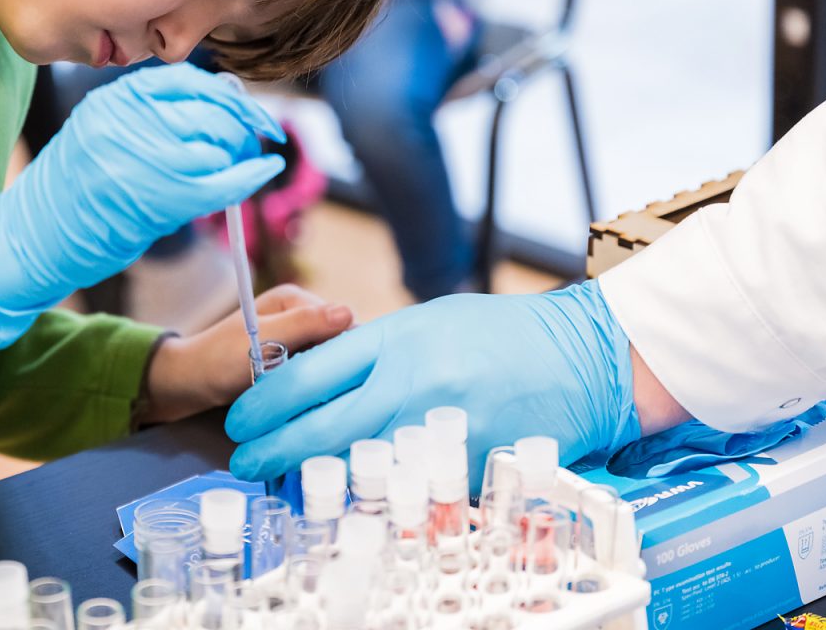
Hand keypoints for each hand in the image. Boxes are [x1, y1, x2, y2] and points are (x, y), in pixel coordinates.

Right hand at [0, 63, 286, 361]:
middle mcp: (127, 120)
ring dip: (239, 155)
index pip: (186, 81)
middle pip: (209, 109)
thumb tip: (218, 107)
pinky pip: (222, 181)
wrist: (31, 239)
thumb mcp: (99, 134)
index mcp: (112, 100)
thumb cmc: (70, 194)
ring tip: (242, 166)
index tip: (246, 108)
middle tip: (254, 140)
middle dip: (241, 124)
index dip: (225, 94)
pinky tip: (265, 169)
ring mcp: (141, 157)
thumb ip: (149, 117)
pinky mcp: (156, 197)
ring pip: (218, 144)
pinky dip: (251, 175)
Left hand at [141, 285, 354, 424]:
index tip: (351, 376)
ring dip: (328, 380)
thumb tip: (348, 313)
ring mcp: (299, 339)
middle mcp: (302, 315)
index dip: (349, 349)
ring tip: (324, 401)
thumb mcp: (261, 341)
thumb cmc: (217, 359)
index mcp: (295, 299)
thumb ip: (302, 325)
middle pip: (339, 342)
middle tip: (335, 394)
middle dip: (338, 366)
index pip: (341, 321)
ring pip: (331, 361)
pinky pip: (318, 374)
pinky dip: (317, 387)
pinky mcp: (294, 362)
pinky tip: (315, 403)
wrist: (190, 384)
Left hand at [225, 281, 640, 485]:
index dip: (264, 404)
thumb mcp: (428, 323)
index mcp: (395, 340)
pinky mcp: (470, 466)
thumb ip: (374, 351)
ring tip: (289, 486)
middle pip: (321, 428)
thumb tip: (319, 379)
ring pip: (358, 466)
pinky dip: (379, 497)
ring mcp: (443, 428)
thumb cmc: (503, 335)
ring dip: (319, 480)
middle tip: (244, 462)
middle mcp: (412, 384)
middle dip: (273, 450)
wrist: (584, 357)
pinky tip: (356, 502)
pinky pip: (410, 488)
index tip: (241, 419)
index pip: (308, 376)